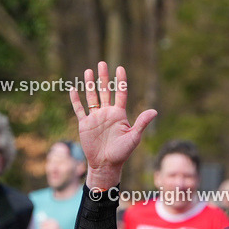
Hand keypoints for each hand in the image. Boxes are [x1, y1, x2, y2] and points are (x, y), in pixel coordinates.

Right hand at [69, 62, 157, 189]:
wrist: (106, 164)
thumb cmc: (122, 153)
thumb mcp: (134, 137)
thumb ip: (142, 123)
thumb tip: (154, 111)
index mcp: (119, 114)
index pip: (120, 93)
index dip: (120, 81)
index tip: (120, 68)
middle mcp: (107, 113)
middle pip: (105, 91)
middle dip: (104, 77)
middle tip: (102, 63)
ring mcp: (95, 118)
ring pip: (92, 97)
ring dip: (90, 84)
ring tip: (88, 71)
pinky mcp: (85, 124)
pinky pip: (79, 110)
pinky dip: (76, 100)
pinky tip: (73, 89)